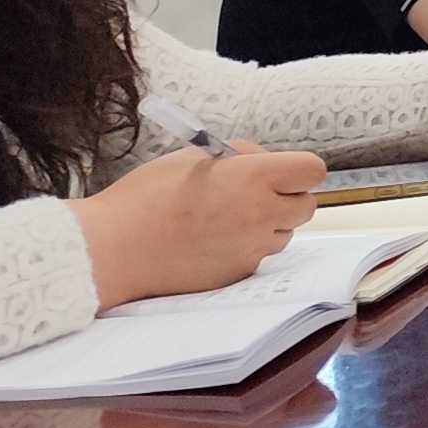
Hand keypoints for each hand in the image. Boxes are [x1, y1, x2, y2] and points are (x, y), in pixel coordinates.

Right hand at [74, 144, 323, 308]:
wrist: (114, 249)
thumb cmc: (146, 198)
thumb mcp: (194, 157)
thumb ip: (239, 155)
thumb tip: (264, 160)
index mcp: (254, 178)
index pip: (312, 170)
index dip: (297, 169)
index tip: (280, 170)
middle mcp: (262, 214)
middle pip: (306, 205)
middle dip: (287, 196)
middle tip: (254, 193)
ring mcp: (253, 247)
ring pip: (284, 232)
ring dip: (268, 224)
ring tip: (225, 217)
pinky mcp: (239, 272)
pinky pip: (259, 255)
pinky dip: (246, 247)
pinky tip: (212, 240)